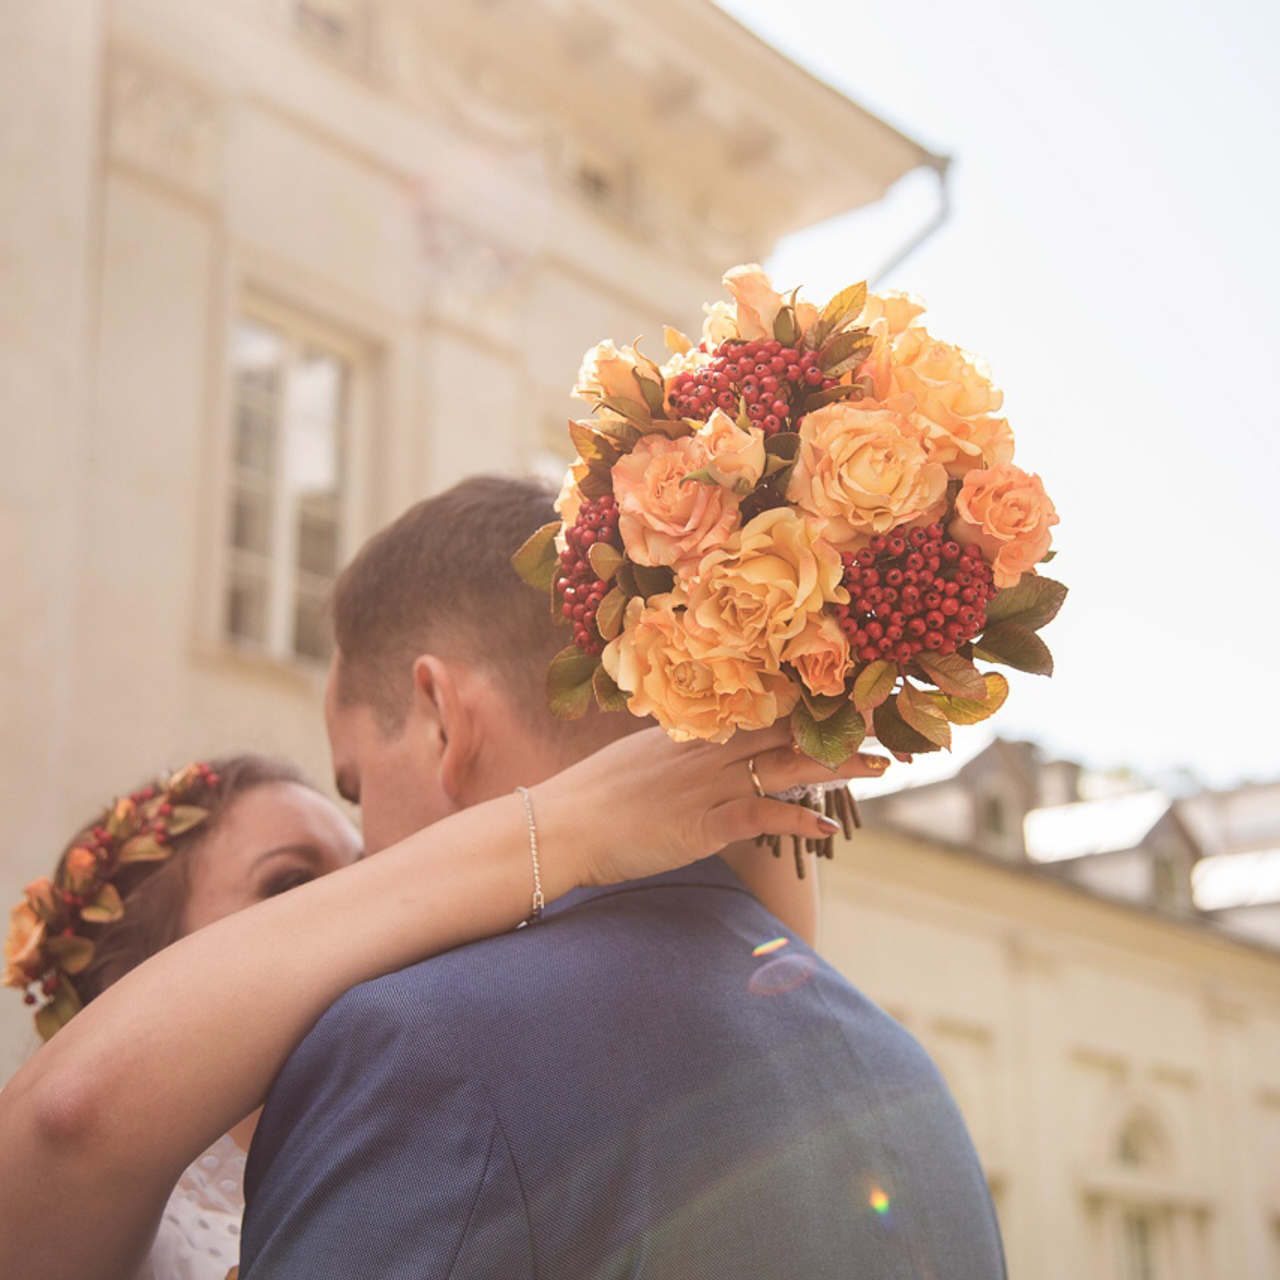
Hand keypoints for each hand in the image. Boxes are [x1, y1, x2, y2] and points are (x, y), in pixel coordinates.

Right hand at [533, 724, 889, 888]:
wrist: (561, 826)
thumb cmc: (593, 799)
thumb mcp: (637, 761)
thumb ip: (675, 753)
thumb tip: (701, 751)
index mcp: (692, 732)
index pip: (759, 707)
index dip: (807, 702)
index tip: (846, 693)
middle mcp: (706, 751)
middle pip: (784, 731)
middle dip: (837, 727)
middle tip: (884, 721)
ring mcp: (705, 786)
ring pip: (785, 767)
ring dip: (837, 767)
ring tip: (880, 766)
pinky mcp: (702, 824)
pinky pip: (760, 815)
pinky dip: (797, 821)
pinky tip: (828, 829)